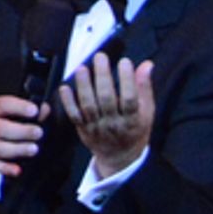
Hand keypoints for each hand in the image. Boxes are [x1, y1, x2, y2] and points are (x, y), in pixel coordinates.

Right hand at [0, 93, 48, 181]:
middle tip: (39, 132)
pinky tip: (18, 170)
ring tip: (34, 149)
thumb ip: (32, 110)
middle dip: (22, 131)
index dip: (19, 107)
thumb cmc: (7, 119)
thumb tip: (45, 110)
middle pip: (0, 129)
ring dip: (18, 149)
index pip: (4, 105)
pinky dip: (7, 169)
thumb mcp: (15, 110)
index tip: (35, 110)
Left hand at [59, 50, 155, 178]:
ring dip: (84, 86)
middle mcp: (114, 124)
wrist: (120, 157)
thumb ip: (145, 87)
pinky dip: (68, 102)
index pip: (130, 99)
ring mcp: (97, 127)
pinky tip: (65, 87)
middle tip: (100, 57)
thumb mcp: (147, 112)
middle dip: (103, 76)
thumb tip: (147, 65)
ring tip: (82, 68)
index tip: (125, 62)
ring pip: (88, 106)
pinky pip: (74, 115)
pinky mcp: (83, 129)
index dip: (127, 80)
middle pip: (107, 99)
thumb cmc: (135, 130)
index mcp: (133, 121)